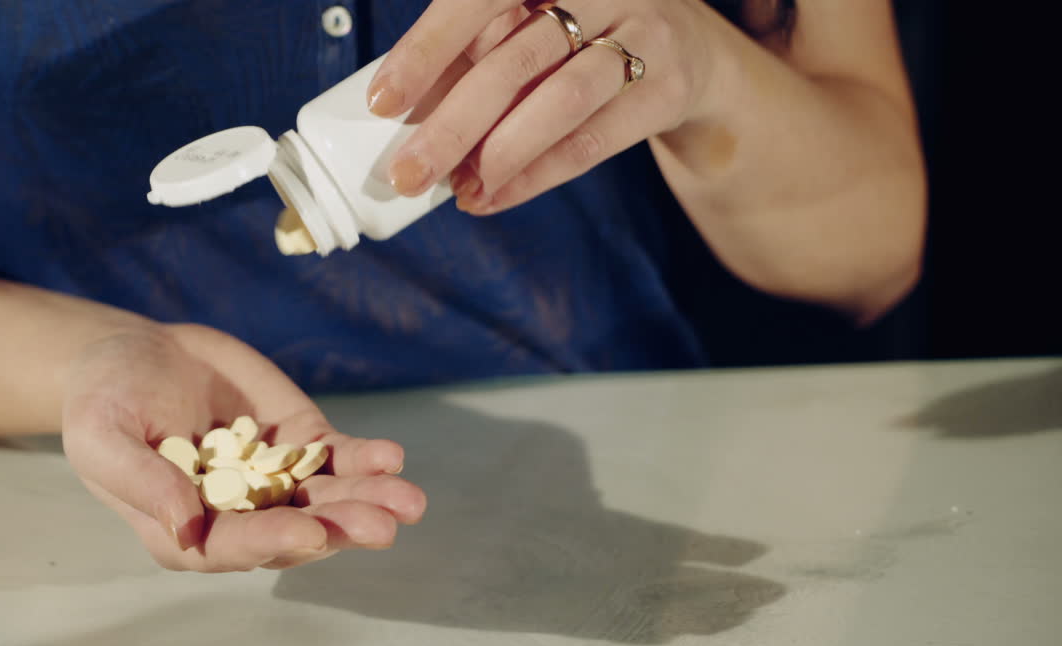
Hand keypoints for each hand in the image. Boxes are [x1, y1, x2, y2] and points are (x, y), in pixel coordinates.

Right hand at [61, 323, 424, 571]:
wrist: (131, 353)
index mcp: (185, 530)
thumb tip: (184, 526)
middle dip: (340, 529)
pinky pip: (338, 457)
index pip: (232, 547)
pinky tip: (392, 457)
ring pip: (328, 500)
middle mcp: (237, 515)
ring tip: (408, 500)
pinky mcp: (298, 441)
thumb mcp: (102, 436)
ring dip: (368, 502)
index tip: (306, 534)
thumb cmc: (103, 400)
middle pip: (296, 532)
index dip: (269, 542)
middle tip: (382, 525)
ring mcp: (273, 480)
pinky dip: (366, 460)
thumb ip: (141, 481)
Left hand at [368, 0, 724, 213]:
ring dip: (498, 155)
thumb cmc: (583, 37)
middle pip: (514, 58)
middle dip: (451, 124)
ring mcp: (643, 33)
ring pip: (559, 101)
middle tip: (408, 173)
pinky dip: (537, 175)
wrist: (692, 53)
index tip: (383, 101)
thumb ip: (480, 53)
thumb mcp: (534, 21)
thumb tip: (407, 113)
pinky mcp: (667, 87)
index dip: (427, 49)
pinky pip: (592, 141)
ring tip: (455, 190)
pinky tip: (495, 195)